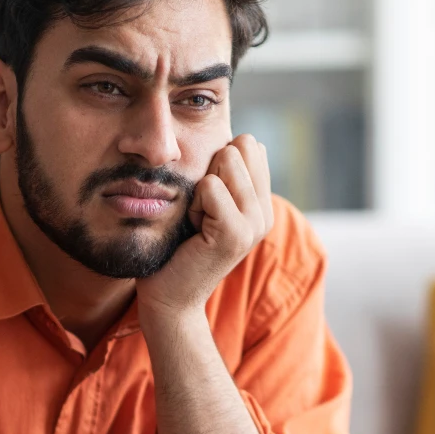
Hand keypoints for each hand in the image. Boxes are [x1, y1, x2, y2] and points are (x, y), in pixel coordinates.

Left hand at [136, 134, 273, 319]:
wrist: (169, 296)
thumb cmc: (177, 248)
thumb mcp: (204, 204)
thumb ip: (224, 175)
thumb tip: (238, 137)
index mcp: (261, 204)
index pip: (251, 146)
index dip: (217, 165)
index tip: (206, 203)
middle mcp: (265, 213)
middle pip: (241, 148)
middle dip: (209, 173)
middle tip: (200, 213)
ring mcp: (255, 224)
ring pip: (227, 162)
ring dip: (200, 190)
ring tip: (197, 222)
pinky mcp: (236, 233)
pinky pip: (210, 186)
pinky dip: (194, 203)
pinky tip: (194, 231)